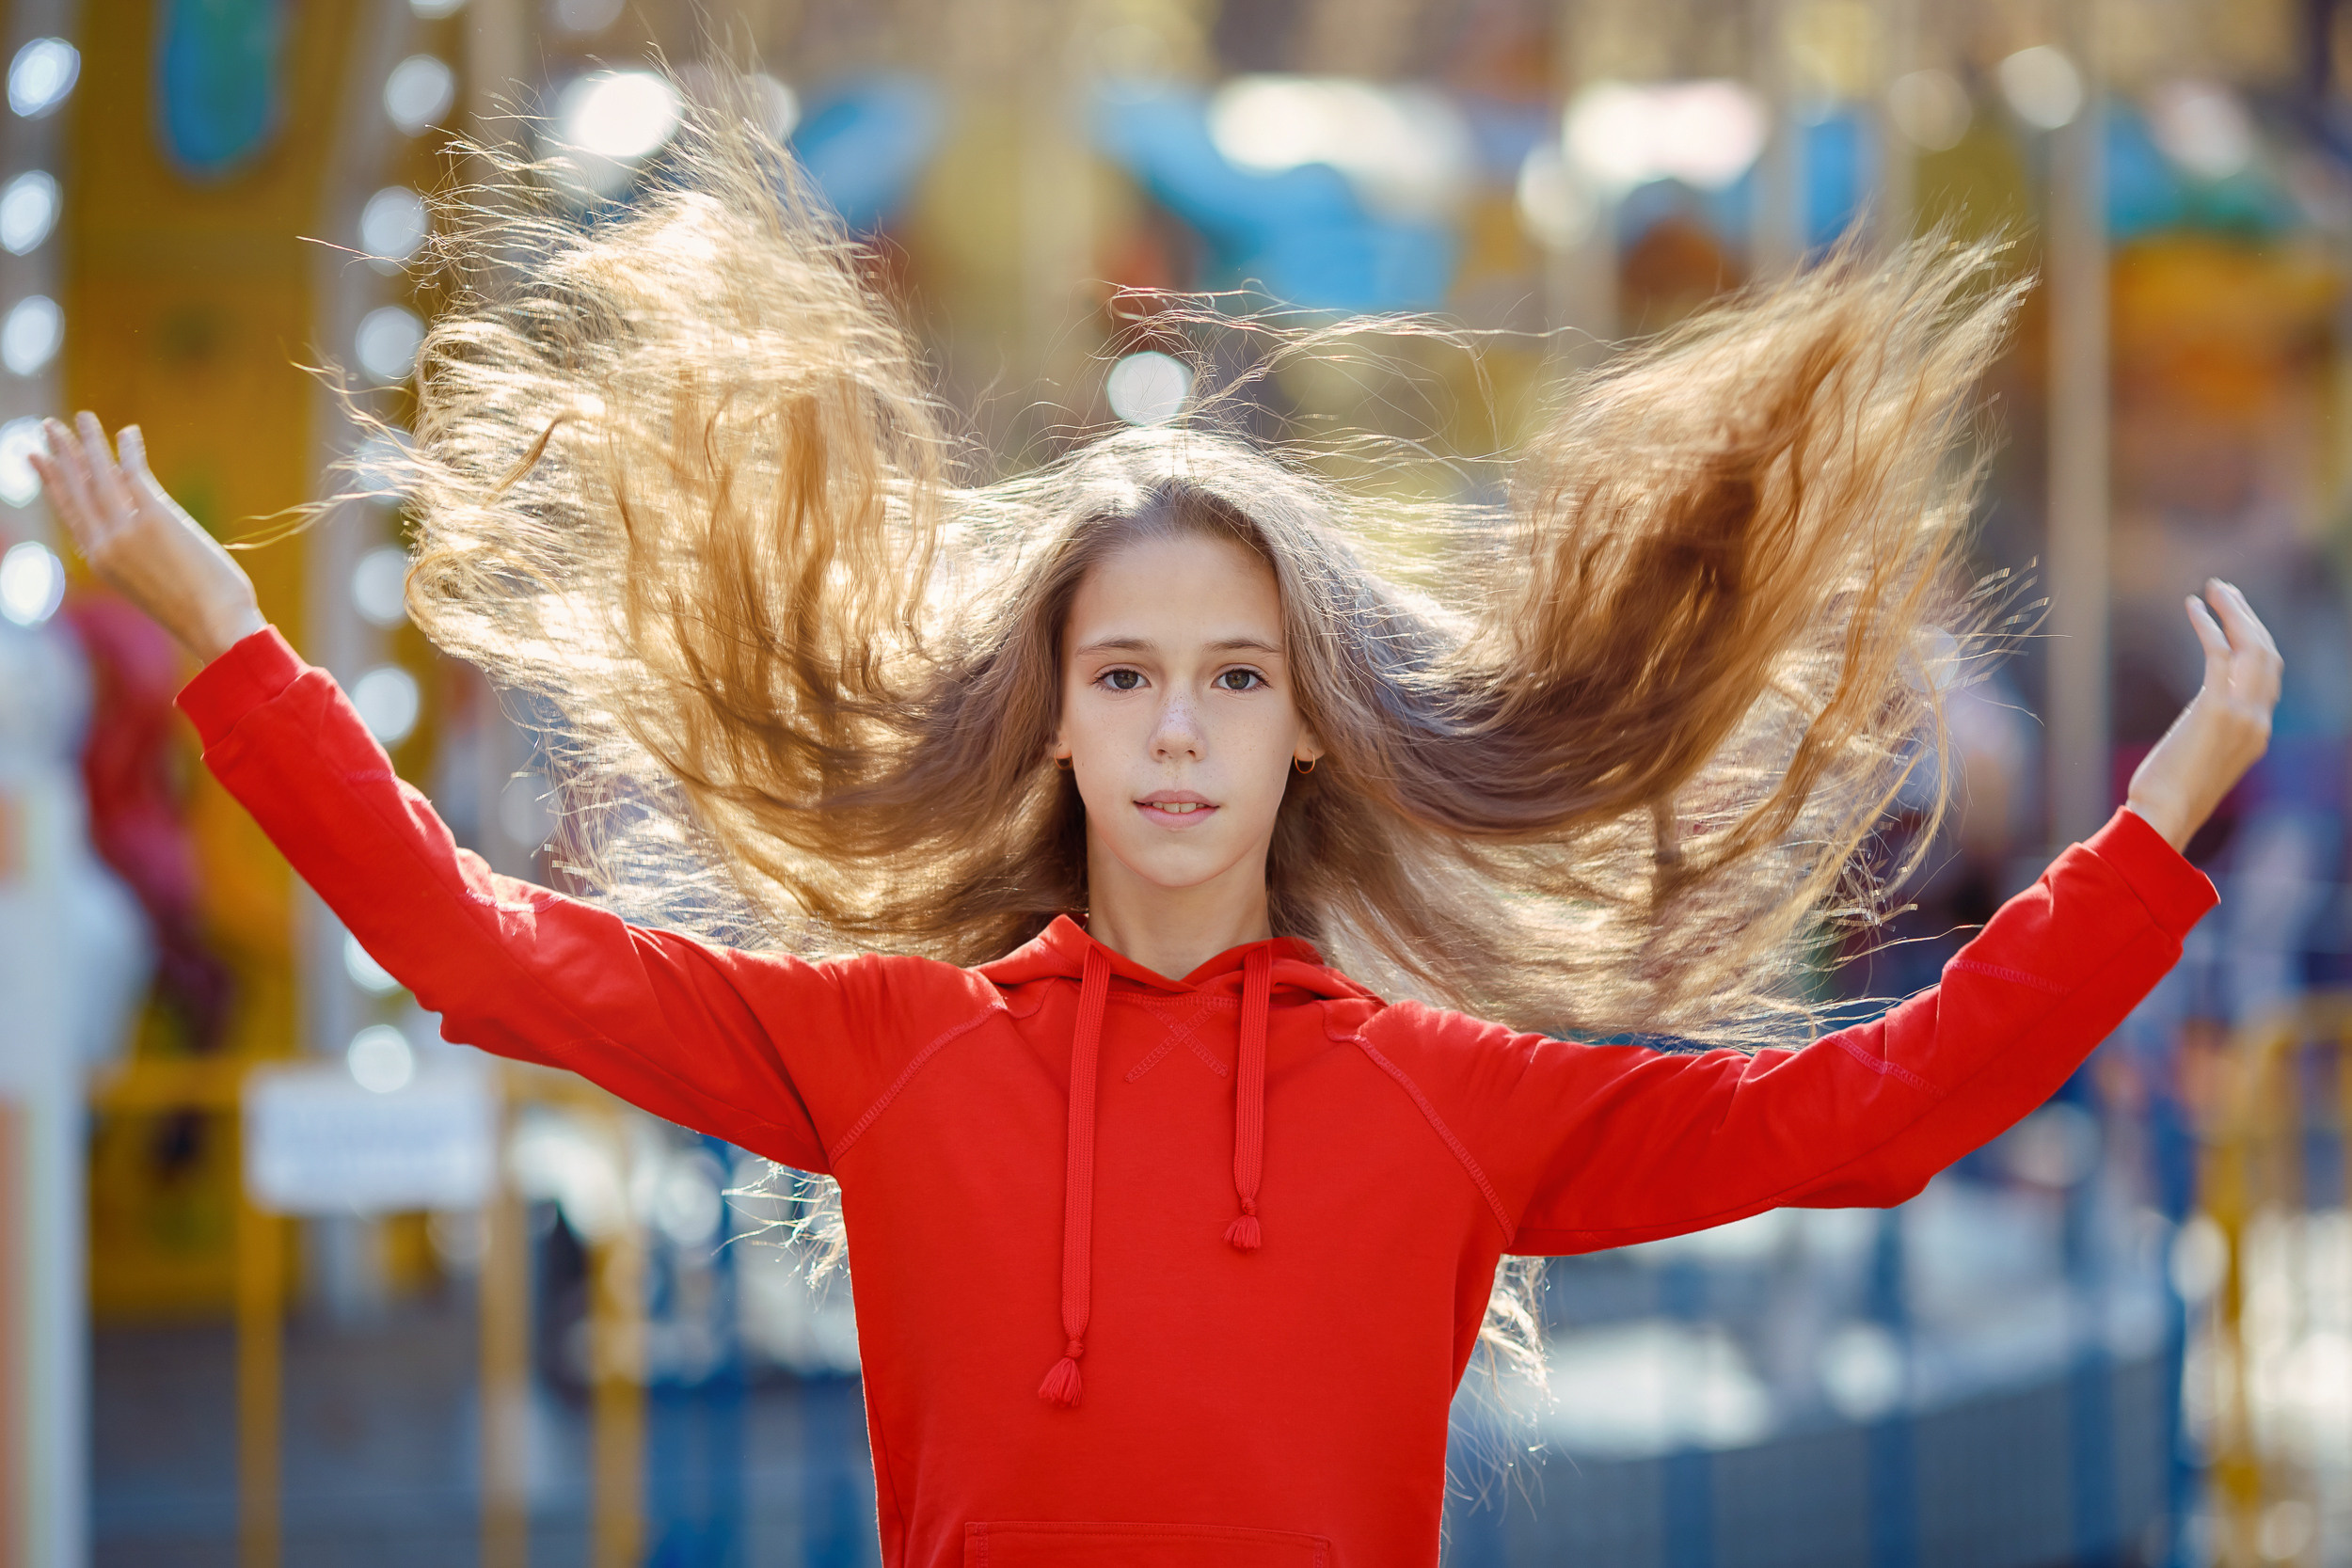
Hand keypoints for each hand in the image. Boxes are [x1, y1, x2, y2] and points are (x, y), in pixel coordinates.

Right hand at [30, 412, 264, 663]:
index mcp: (100, 562)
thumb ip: (137, 544)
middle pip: (77, 489)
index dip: (52, 482)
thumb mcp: (153, 576)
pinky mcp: (156, 520)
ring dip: (89, 443)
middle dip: (62, 454)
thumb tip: (135, 508)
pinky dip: (129, 451)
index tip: (38, 458)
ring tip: (82, 417)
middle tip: (50, 426)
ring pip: (100, 476)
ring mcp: (127, 532)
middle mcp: (105, 545)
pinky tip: (127, 432)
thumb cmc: (198, 609)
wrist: (217, 626)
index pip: (69, 512)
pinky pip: (136, 475)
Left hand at [2123, 580, 2281, 852]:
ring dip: (2233, 612)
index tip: (2234, 618)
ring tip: (2213, 588)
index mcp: (2258, 733)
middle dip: (2248, 617)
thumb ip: (2210, 733)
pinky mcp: (2217, 710)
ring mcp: (2243, 715)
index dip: (2255, 641)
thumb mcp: (2200, 760)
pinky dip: (2207, 625)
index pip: (2269, 676)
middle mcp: (2259, 721)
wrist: (2163, 816)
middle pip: (2267, 654)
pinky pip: (2219, 654)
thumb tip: (2199, 720)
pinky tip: (2192, 606)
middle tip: (2225, 591)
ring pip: (2251, 647)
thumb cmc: (2167, 796)